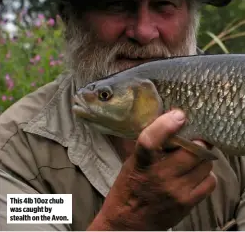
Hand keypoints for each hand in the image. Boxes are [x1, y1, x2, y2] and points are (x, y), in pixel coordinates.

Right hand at [88, 109, 216, 230]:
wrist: (127, 223)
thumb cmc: (129, 188)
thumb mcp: (131, 161)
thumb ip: (148, 143)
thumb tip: (163, 118)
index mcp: (141, 162)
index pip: (150, 141)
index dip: (165, 125)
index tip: (178, 115)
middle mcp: (160, 176)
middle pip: (192, 150)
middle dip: (196, 141)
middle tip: (194, 138)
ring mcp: (176, 191)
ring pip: (204, 164)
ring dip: (202, 157)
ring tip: (194, 157)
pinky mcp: (187, 203)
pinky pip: (209, 181)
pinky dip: (206, 174)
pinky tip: (196, 173)